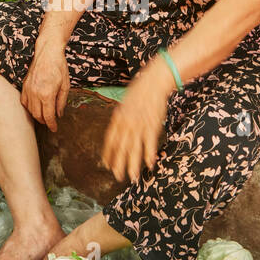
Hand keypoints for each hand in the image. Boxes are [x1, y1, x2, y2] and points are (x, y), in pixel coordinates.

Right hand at [21, 41, 69, 131]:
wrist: (47, 52)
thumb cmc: (59, 67)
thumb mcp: (65, 85)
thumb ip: (61, 102)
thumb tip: (59, 114)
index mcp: (47, 94)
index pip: (48, 116)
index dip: (51, 125)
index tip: (54, 129)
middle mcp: (35, 93)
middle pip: (37, 115)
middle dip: (44, 122)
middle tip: (50, 123)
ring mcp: (28, 89)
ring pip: (30, 110)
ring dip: (37, 116)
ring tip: (44, 116)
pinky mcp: (24, 85)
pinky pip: (24, 101)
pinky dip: (29, 107)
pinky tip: (35, 107)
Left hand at [101, 59, 173, 183]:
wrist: (153, 82)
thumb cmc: (139, 91)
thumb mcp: (124, 103)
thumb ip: (121, 117)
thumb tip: (117, 126)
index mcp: (118, 118)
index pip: (110, 140)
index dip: (108, 153)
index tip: (106, 164)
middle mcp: (127, 124)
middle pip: (121, 148)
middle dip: (119, 164)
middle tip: (117, 176)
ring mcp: (139, 125)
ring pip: (134, 148)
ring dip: (133, 164)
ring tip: (132, 177)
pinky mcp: (152, 125)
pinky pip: (149, 142)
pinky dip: (149, 154)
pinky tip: (149, 164)